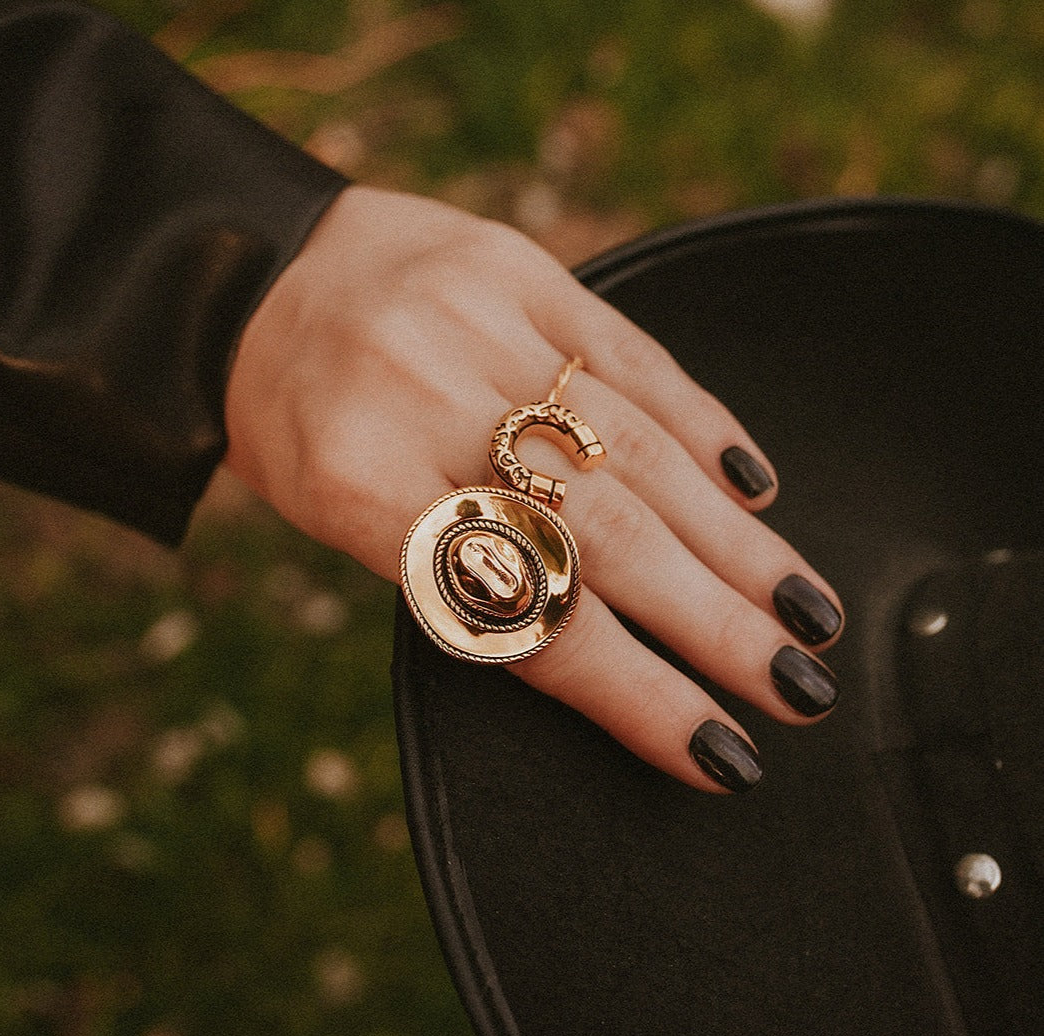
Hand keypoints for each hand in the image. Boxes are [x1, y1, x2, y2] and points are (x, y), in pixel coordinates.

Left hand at [224, 186, 842, 792]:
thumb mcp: (333, 514)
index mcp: (359, 488)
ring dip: (733, 540)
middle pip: (602, 537)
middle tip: (799, 687)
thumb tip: (601, 642)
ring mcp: (479, 324)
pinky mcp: (516, 267)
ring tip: (807, 608)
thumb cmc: (291, 422)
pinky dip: (702, 424)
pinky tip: (756, 488)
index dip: (634, 693)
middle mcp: (426, 402)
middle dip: (715, 623)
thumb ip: (456, 570)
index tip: (718, 749)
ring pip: (636, 450)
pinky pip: (629, 353)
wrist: (247, 273)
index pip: (527, 617)